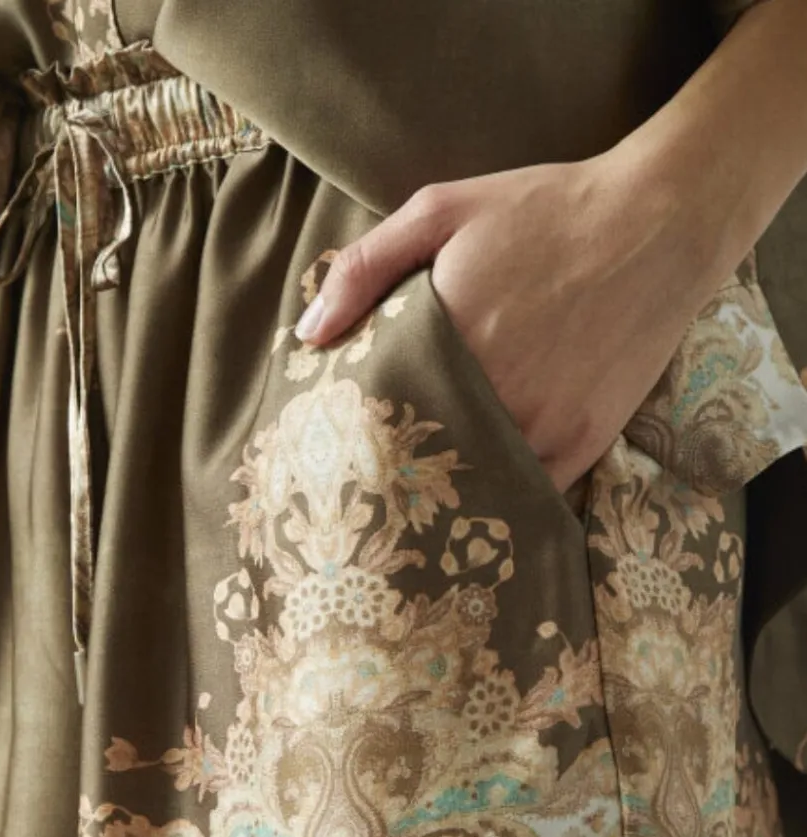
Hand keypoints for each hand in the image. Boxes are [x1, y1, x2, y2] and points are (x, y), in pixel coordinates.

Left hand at [294, 152, 729, 494]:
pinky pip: (529, 494)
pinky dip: (502, 497)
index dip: (354, 434)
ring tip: (418, 495)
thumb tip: (307, 334)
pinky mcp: (582, 443)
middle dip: (394, 470)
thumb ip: (365, 267)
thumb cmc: (544, 210)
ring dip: (447, 491)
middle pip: (420, 460)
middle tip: (368, 480)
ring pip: (474, 484)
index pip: (378, 415)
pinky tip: (479, 496)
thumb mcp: (442, 210)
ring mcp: (543, 426)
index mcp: (448, 342)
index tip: (337, 443)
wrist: (659, 222)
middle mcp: (494, 394)